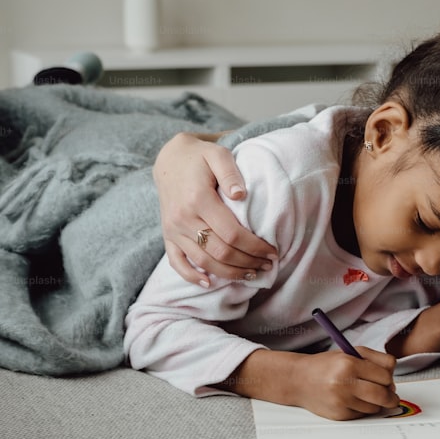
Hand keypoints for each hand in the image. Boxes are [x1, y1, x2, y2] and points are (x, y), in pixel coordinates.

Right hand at [153, 132, 277, 285]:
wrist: (169, 159)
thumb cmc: (200, 157)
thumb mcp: (217, 154)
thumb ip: (230, 173)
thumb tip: (241, 195)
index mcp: (199, 200)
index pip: (232, 234)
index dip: (255, 247)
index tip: (272, 251)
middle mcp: (183, 218)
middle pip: (220, 252)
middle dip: (247, 263)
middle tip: (267, 265)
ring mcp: (173, 229)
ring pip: (202, 262)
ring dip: (229, 273)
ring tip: (251, 274)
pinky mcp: (167, 235)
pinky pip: (176, 262)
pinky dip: (191, 276)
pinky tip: (209, 284)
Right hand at [291, 346, 400, 419]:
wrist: (299, 380)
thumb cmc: (327, 365)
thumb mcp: (350, 353)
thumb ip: (376, 360)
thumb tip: (393, 380)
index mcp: (349, 364)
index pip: (386, 374)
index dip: (389, 376)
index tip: (387, 378)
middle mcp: (344, 383)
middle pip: (383, 395)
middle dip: (391, 396)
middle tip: (391, 396)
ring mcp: (341, 401)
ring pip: (375, 408)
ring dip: (376, 403)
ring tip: (366, 394)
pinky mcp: (339, 415)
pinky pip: (363, 415)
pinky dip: (363, 409)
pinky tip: (353, 400)